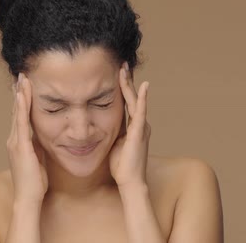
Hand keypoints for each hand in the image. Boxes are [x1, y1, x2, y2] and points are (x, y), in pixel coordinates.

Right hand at [6, 72, 47, 203]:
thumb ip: (38, 146)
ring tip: (22, 79)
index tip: (25, 86)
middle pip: (17, 111)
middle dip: (19, 93)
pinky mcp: (20, 146)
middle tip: (22, 75)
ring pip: (17, 113)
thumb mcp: (38, 159)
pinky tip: (23, 95)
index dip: (23, 101)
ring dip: (20, 95)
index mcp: (18, 142)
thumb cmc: (35, 182)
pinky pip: (21, 122)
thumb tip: (46, 137)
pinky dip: (22, 107)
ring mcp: (15, 142)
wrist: (28, 198)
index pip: (20, 117)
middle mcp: (13, 140)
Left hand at [109, 62, 150, 189]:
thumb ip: (113, 132)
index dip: (122, 87)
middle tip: (122, 63)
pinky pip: (140, 111)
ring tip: (126, 68)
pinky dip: (142, 98)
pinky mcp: (139, 132)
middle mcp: (140, 123)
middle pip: (132, 97)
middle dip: (126, 80)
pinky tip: (143, 86)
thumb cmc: (122, 166)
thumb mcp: (115, 143)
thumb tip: (102, 125)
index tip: (117, 72)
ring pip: (135, 100)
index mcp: (133, 126)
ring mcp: (141, 126)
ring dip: (130, 84)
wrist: (130, 181)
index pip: (127, 101)